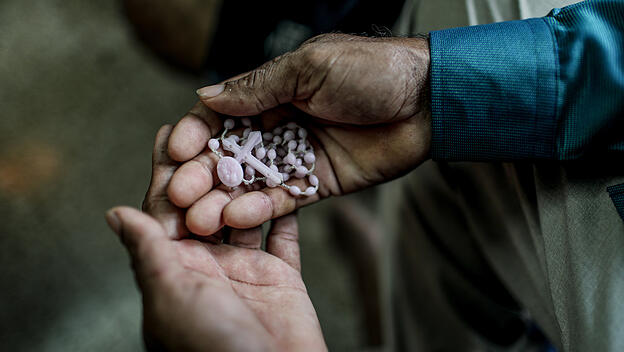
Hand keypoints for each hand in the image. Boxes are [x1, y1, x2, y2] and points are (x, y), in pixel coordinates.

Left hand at [105, 126, 326, 351]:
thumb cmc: (212, 349)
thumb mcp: (170, 295)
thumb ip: (148, 252)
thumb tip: (115, 214)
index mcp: (176, 270)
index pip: (166, 212)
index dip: (167, 173)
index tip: (168, 134)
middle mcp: (210, 266)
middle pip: (207, 205)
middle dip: (209, 167)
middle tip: (214, 127)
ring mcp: (247, 270)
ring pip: (246, 214)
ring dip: (249, 183)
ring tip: (252, 144)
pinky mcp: (283, 278)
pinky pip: (285, 235)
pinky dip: (289, 209)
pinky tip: (289, 180)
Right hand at [167, 33, 431, 234]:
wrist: (426, 100)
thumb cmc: (371, 71)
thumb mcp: (308, 68)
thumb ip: (258, 87)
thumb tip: (206, 96)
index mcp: (272, 94)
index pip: (222, 115)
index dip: (198, 133)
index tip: (177, 150)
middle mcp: (279, 127)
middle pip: (230, 154)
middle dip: (203, 174)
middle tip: (181, 194)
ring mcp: (297, 157)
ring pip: (251, 182)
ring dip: (224, 199)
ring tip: (200, 218)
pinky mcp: (317, 183)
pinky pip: (284, 199)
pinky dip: (261, 209)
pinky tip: (238, 217)